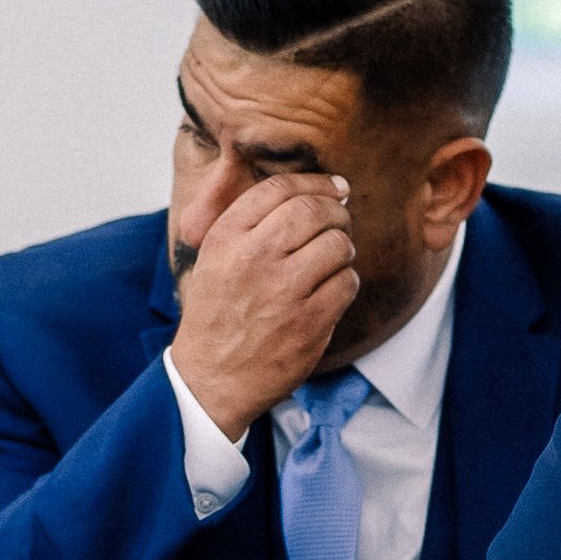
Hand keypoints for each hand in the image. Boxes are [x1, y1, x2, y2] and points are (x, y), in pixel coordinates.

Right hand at [170, 173, 359, 437]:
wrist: (212, 378)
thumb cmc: (218, 313)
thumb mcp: (215, 257)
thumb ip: (249, 221)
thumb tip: (308, 187)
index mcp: (227, 237)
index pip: (280, 188)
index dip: (317, 182)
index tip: (336, 187)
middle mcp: (254, 258)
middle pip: (315, 210)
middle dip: (337, 212)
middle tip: (341, 222)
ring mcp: (284, 291)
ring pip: (338, 244)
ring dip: (344, 249)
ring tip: (333, 259)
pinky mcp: (309, 322)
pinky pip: (348, 283)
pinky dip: (346, 282)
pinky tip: (331, 290)